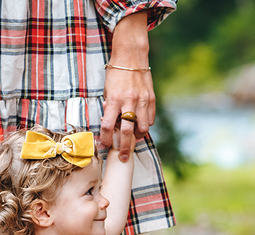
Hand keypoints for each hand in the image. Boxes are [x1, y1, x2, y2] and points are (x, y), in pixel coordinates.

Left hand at [99, 12, 154, 162]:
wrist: (131, 56)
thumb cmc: (116, 74)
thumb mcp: (107, 90)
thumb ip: (109, 108)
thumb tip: (110, 125)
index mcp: (114, 100)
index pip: (107, 126)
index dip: (105, 139)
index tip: (104, 145)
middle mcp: (128, 101)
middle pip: (125, 132)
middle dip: (123, 148)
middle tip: (122, 158)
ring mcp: (141, 100)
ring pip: (141, 128)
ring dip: (137, 137)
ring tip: (134, 141)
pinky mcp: (151, 98)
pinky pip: (150, 118)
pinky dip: (145, 126)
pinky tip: (141, 127)